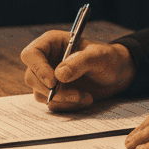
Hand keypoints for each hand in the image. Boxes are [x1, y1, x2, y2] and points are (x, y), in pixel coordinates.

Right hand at [21, 31, 135, 111]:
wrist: (117, 75)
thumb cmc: (108, 59)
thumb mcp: (99, 56)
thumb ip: (80, 62)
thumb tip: (59, 75)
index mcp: (52, 43)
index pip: (31, 54)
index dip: (38, 68)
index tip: (53, 81)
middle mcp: (46, 60)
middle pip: (32, 77)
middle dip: (51, 90)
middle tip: (75, 94)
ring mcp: (49, 77)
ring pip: (40, 93)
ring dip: (62, 99)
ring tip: (85, 96)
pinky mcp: (55, 93)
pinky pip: (52, 103)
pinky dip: (68, 105)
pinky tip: (85, 98)